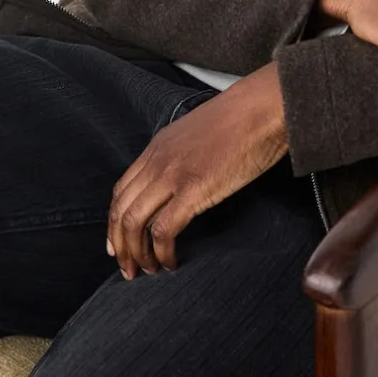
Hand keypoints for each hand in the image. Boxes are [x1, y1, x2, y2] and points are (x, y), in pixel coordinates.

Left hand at [106, 61, 288, 280]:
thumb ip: (183, 154)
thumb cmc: (243, 117)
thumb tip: (184, 180)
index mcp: (159, 146)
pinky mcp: (193, 189)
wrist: (263, 106)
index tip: (118, 244)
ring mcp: (173, 174)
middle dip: (120, 245)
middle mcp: (158, 160)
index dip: (115, 222)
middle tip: (128, 268)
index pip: (121, 190)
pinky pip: (163, 230)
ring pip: (134, 222)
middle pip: (121, 210)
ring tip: (148, 271)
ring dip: (137, 253)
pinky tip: (171, 262)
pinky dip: (162, 252)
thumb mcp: (199, 132)